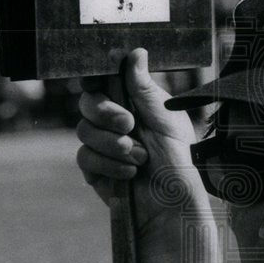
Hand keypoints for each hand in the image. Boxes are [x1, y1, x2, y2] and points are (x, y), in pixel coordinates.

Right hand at [76, 47, 209, 231]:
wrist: (173, 210)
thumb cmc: (179, 165)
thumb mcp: (168, 122)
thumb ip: (145, 90)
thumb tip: (136, 52)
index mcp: (137, 104)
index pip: (107, 81)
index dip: (99, 79)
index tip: (103, 82)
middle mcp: (118, 122)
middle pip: (88, 101)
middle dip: (106, 112)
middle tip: (129, 124)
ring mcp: (104, 146)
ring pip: (84, 130)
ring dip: (112, 144)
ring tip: (140, 158)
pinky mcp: (95, 170)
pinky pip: (84, 157)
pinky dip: (107, 164)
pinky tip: (129, 173)